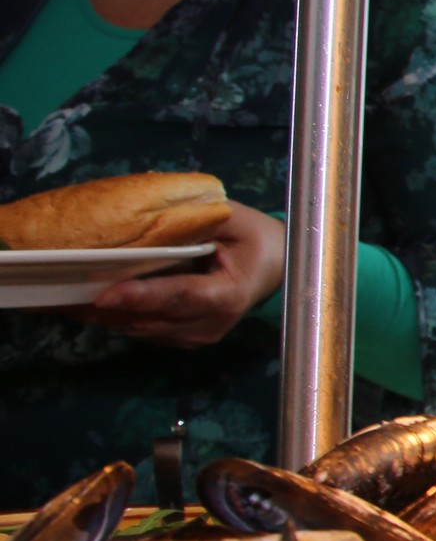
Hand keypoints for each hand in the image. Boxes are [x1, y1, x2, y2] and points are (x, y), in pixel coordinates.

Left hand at [72, 201, 284, 347]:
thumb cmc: (251, 238)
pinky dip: (113, 315)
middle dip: (103, 307)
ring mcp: (196, 336)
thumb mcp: (232, 218)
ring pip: (138, 328)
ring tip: (58, 297)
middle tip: (57, 293)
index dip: (142, 297)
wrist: (274, 268)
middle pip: (150, 319)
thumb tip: (148, 201)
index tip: (103, 294)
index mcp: (228, 293)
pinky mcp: (183, 340)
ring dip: (100, 314)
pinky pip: (140, 329)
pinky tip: (83, 301)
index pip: (181, 297)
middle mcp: (211, 323)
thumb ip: (197, 216)